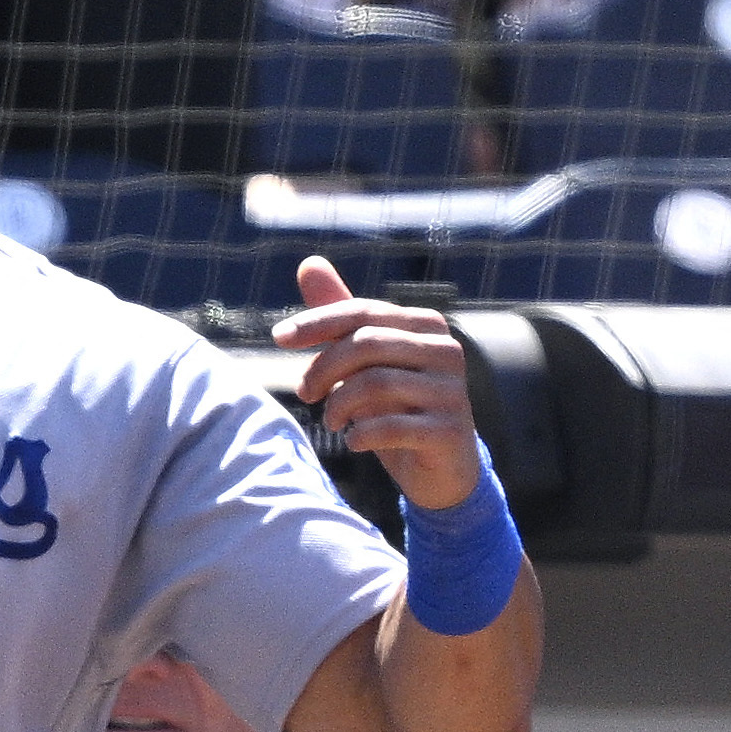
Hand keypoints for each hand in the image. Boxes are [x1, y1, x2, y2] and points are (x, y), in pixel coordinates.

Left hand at [274, 256, 483, 513]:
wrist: (442, 468)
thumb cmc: (398, 406)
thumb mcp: (366, 363)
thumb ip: (341, 317)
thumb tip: (308, 263)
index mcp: (425, 325)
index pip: (362, 312)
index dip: (317, 322)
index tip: (278, 338)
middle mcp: (446, 350)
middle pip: (366, 344)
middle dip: (323, 368)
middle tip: (305, 393)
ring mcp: (452, 391)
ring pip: (375, 384)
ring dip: (338, 406)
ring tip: (331, 422)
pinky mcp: (449, 430)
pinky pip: (392, 427)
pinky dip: (360, 436)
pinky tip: (352, 443)